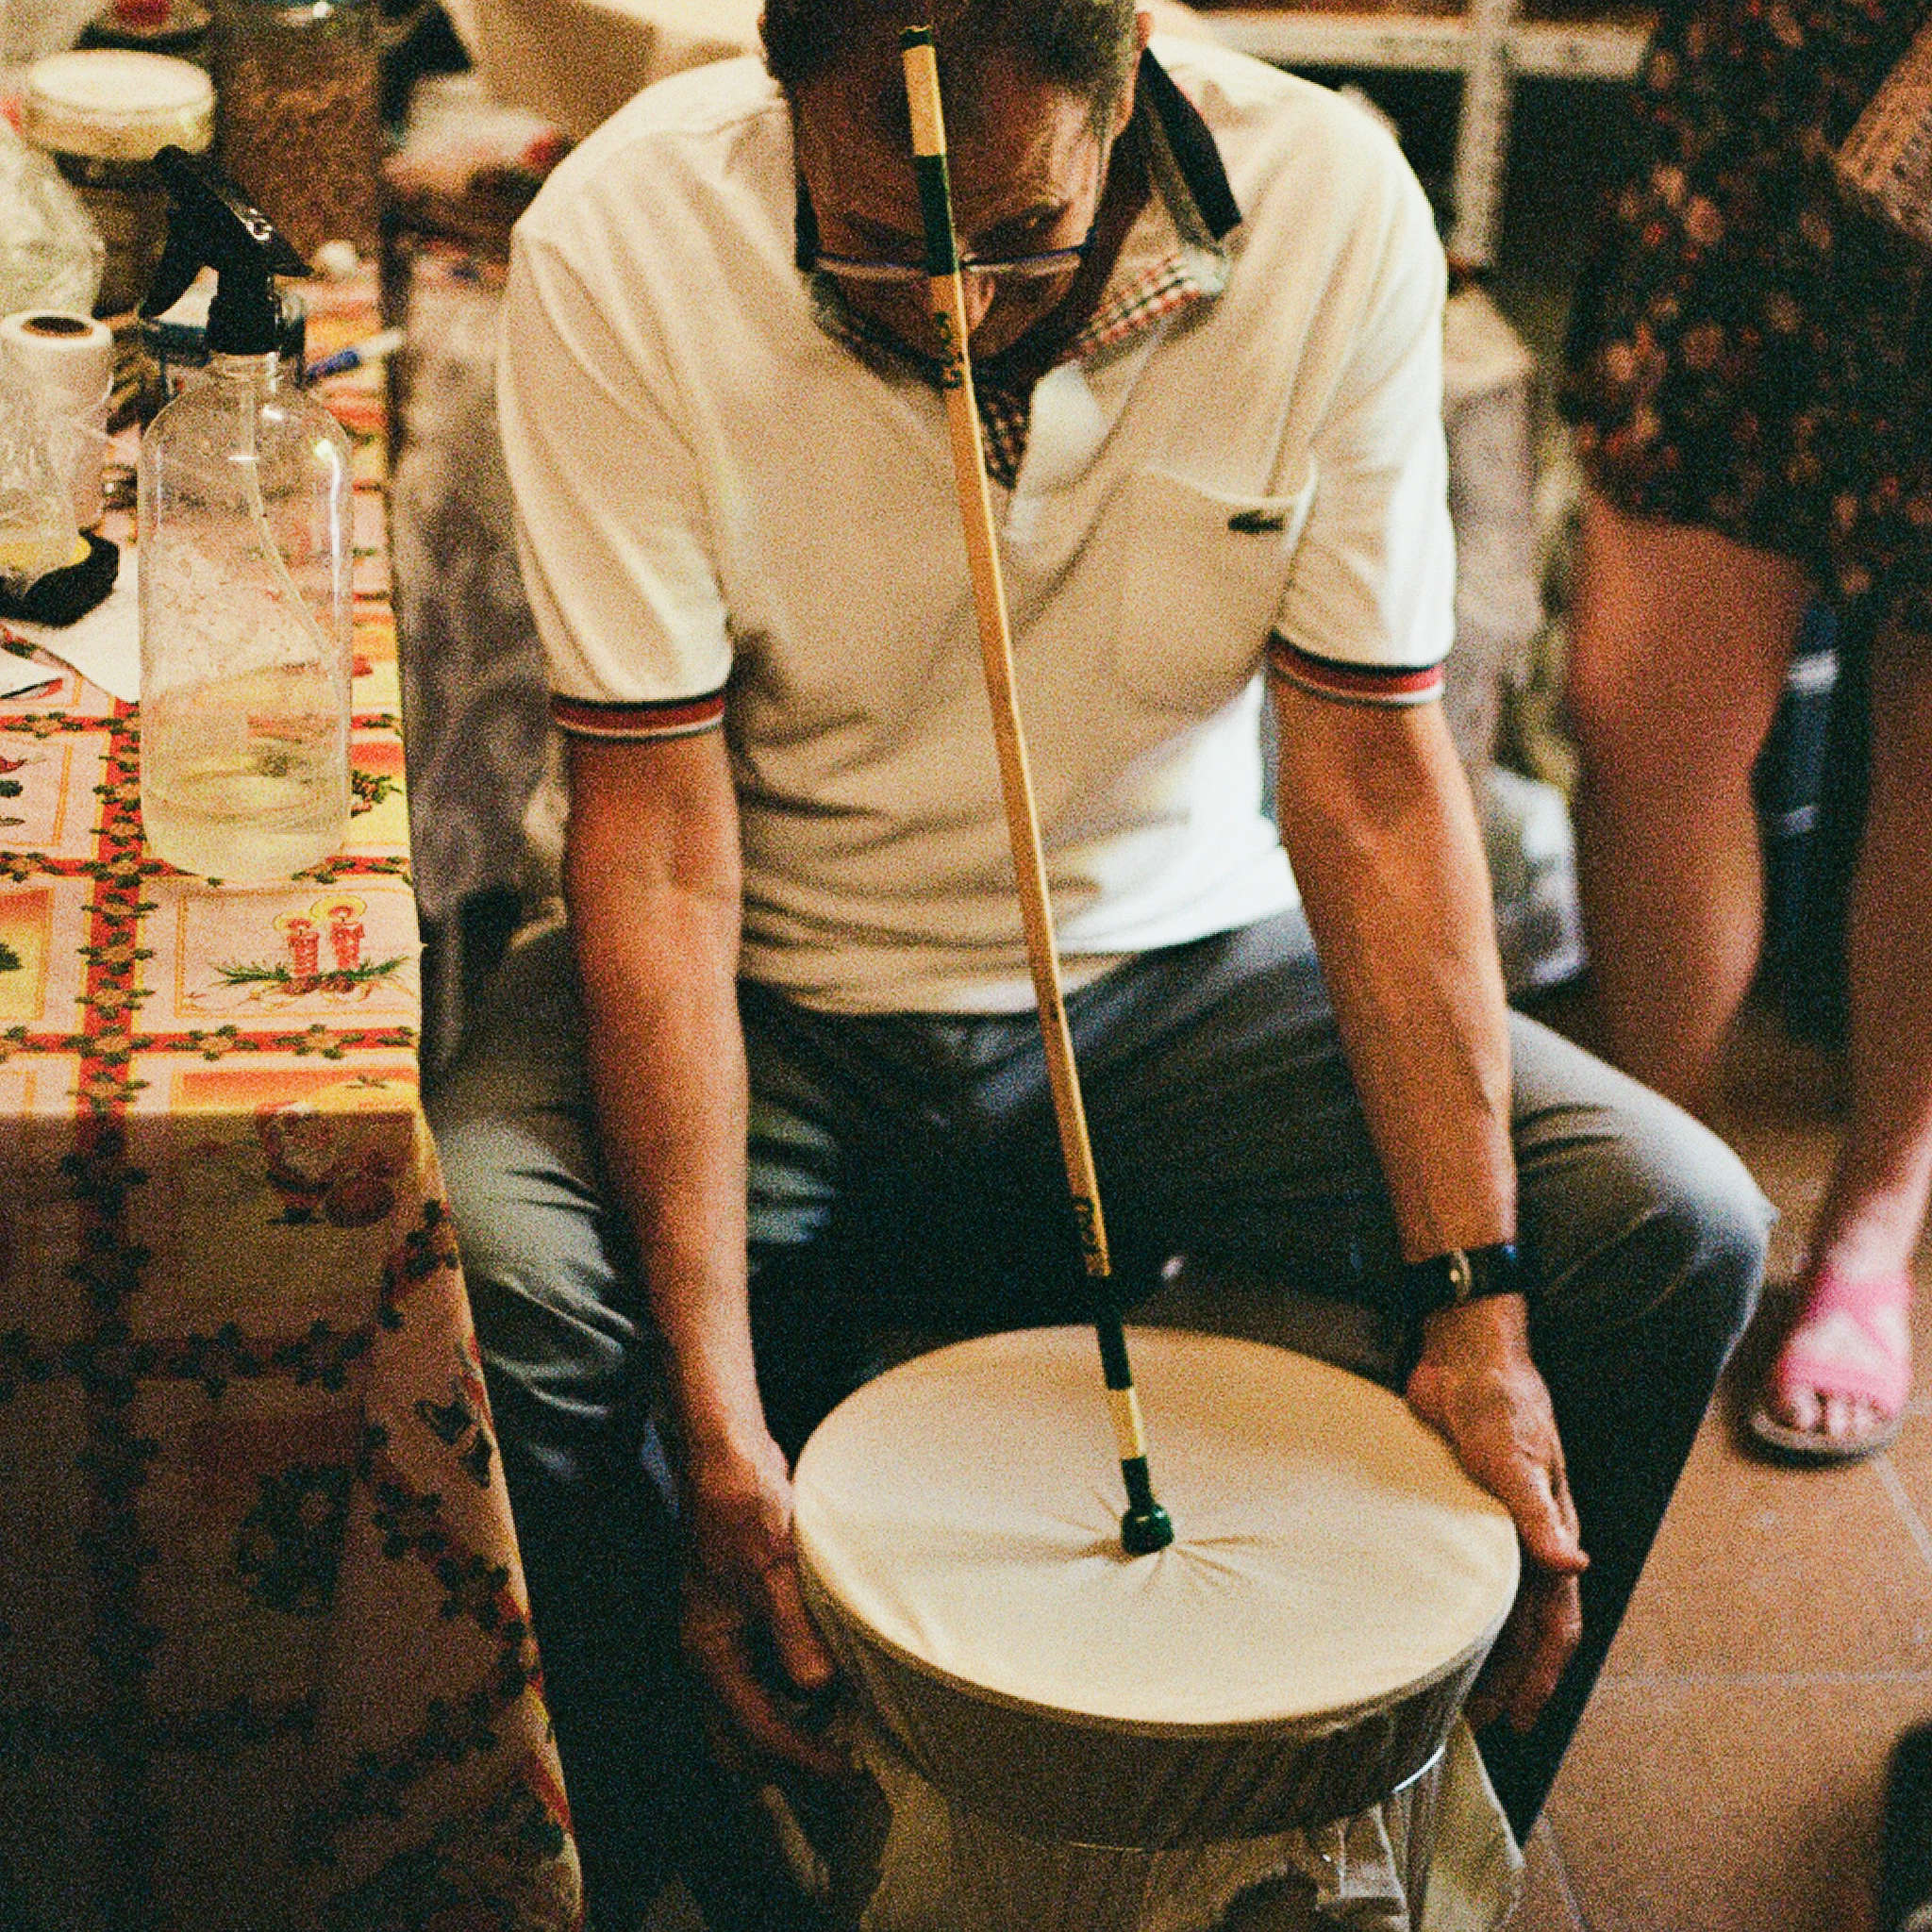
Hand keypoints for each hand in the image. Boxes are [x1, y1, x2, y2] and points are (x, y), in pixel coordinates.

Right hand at [679, 1430, 846, 1777]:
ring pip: (766, 1696)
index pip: (758, 1727)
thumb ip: (795, 1635)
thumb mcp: (773, 1574)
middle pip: (754, 1724)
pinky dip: (805, 1679)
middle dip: (797, 1748)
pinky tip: (840, 1675)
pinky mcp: (751, 1608)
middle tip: (850, 1760)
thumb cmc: (743, 1511)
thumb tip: (818, 1689)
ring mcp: (732, 1629)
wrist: (730, 1459)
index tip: (846, 1770)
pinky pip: (776, 1663)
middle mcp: (717, 1649)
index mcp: (712, 1651)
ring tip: (854, 1724)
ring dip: (804, 1714)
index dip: (803, 1755)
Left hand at [1405, 1293, 1588, 1733]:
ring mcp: (1492, 1527)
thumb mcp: (1515, 1458)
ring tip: (1448, 1685)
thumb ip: (1537, 1514)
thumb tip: (1576, 1569)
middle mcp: (1525, 1540)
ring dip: (1477, 1647)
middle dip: (1506, 1676)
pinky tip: (1423, 1619)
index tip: (1517, 1718)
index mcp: (1551, 1536)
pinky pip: (1460, 1571)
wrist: (1463, 1357)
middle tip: (1473, 1721)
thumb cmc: (1498, 1402)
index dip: (1540, 1674)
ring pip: (1492, 1605)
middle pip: (1522, 1627)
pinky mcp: (1457, 1510)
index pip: (1555, 1623)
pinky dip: (1449, 1604)